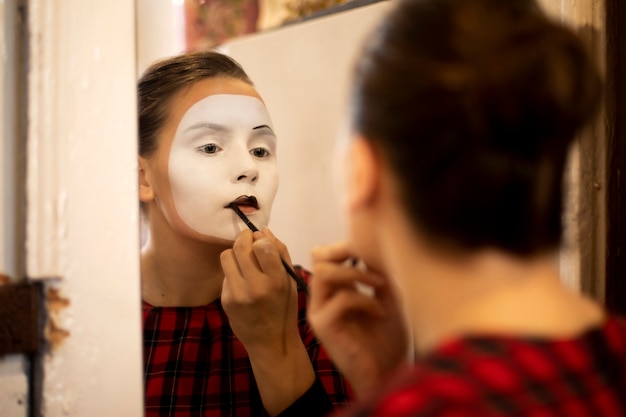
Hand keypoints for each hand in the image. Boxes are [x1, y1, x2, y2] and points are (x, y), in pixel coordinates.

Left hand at [220, 228, 299, 354]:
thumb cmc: (285, 308)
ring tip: (245, 261)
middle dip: (244, 238)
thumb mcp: (291, 281)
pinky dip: (233, 272)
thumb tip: (263, 231)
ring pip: (226, 256)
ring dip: (235, 253)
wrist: (270, 342)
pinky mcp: (226, 300)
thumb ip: (281, 253)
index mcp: (276, 281)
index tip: (262, 241)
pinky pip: (225, 274)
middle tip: (248, 240)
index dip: (260, 238)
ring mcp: (237, 295)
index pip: (262, 245)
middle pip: (240, 247)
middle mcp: (255, 287)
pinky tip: (243, 282)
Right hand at [307, 241, 408, 397]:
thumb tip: (377, 242)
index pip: (327, 251)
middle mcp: (322, 297)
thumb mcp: (388, 297)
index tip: (379, 249)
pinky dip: (365, 300)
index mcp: (335, 288)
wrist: (387, 374)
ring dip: (355, 273)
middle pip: (318, 254)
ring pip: (324, 272)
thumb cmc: (388, 340)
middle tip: (374, 260)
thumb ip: (379, 271)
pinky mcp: (323, 326)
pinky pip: (340, 299)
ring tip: (380, 284)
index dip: (349, 244)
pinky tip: (381, 312)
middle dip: (348, 251)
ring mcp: (320, 311)